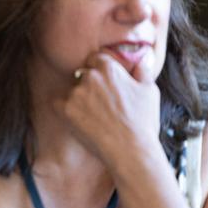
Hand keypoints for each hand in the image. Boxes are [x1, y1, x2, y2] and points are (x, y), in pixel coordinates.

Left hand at [56, 50, 161, 166]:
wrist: (131, 150)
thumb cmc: (143, 122)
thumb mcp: (150, 91)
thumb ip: (142, 71)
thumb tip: (144, 56)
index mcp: (109, 68)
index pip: (95, 58)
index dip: (98, 69)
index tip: (103, 82)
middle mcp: (90, 77)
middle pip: (82, 75)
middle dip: (89, 86)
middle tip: (100, 104)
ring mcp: (77, 93)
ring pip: (71, 90)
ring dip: (78, 99)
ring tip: (94, 116)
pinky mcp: (66, 109)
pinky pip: (57, 103)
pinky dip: (64, 110)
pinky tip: (78, 120)